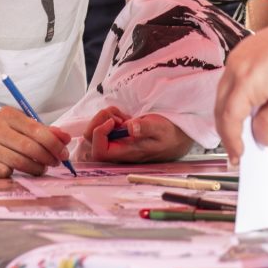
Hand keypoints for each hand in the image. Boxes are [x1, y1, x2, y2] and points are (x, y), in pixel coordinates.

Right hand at [0, 106, 71, 177]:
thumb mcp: (18, 126)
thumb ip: (43, 131)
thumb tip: (65, 138)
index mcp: (7, 115)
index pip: (36, 130)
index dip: (54, 144)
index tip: (63, 154)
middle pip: (29, 147)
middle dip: (47, 158)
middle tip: (55, 164)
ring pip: (18, 162)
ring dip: (35, 169)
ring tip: (40, 170)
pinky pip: (3, 172)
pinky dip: (13, 174)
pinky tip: (14, 171)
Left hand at [76, 107, 193, 162]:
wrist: (176, 137)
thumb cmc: (168, 134)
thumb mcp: (160, 128)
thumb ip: (145, 128)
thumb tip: (130, 128)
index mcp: (126, 152)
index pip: (99, 151)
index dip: (100, 134)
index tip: (114, 121)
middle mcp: (118, 150)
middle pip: (91, 140)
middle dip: (99, 121)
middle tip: (116, 115)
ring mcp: (117, 142)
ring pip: (96, 131)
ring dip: (104, 117)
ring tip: (121, 114)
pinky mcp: (119, 135)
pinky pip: (104, 126)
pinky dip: (110, 116)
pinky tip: (123, 116)